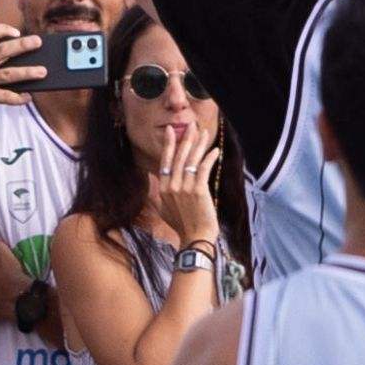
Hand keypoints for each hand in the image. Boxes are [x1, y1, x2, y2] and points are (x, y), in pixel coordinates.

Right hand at [0, 23, 46, 137]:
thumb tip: (23, 57)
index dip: (2, 29)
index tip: (17, 32)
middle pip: (2, 50)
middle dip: (23, 45)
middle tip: (39, 42)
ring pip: (9, 74)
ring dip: (28, 72)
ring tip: (43, 72)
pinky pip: (6, 96)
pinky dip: (19, 97)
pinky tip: (28, 97)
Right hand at [152, 125, 220, 249]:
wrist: (195, 238)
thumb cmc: (181, 225)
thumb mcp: (162, 209)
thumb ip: (154, 192)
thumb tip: (150, 176)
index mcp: (163, 188)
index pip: (165, 161)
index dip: (168, 144)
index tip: (171, 131)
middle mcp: (171, 186)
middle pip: (178, 156)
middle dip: (186, 139)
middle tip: (191, 125)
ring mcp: (184, 188)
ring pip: (191, 160)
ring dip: (199, 145)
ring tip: (204, 133)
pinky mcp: (198, 191)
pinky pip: (203, 169)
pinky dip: (209, 158)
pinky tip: (214, 150)